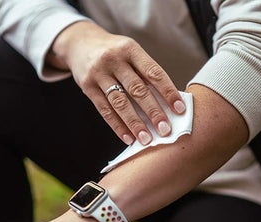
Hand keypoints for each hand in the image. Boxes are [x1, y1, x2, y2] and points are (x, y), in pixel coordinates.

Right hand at [49, 21, 185, 144]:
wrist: (79, 43)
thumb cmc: (114, 51)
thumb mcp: (130, 52)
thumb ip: (145, 72)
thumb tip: (168, 101)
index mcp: (130, 49)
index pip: (153, 72)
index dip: (168, 91)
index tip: (180, 109)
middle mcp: (113, 60)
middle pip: (137, 89)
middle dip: (153, 112)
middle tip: (165, 130)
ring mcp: (98, 74)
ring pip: (120, 102)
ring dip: (135, 123)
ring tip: (147, 139)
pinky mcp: (87, 87)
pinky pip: (104, 110)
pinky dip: (117, 126)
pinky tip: (128, 138)